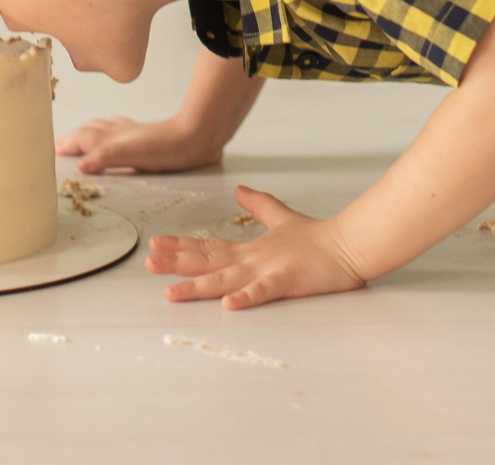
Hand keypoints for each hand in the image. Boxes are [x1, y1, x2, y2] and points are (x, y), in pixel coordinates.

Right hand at [55, 115, 226, 174]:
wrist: (198, 137)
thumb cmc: (165, 146)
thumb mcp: (130, 153)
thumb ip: (104, 157)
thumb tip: (80, 166)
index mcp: (113, 138)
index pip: (83, 139)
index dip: (67, 144)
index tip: (51, 151)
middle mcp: (121, 133)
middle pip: (91, 131)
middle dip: (75, 137)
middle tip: (62, 146)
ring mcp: (135, 134)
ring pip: (106, 130)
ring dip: (91, 134)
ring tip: (84, 139)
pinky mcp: (148, 138)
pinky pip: (122, 134)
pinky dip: (112, 135)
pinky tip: (120, 140)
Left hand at [146, 186, 367, 309]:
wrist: (347, 243)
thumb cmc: (317, 237)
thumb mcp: (282, 217)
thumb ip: (259, 205)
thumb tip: (239, 189)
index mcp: (249, 248)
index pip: (208, 246)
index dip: (181, 246)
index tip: (155, 245)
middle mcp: (251, 259)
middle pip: (208, 262)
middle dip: (176, 263)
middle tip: (147, 264)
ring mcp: (267, 270)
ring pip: (225, 279)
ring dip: (196, 285)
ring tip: (171, 293)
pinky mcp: (286, 281)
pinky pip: (263, 292)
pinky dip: (246, 297)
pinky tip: (228, 305)